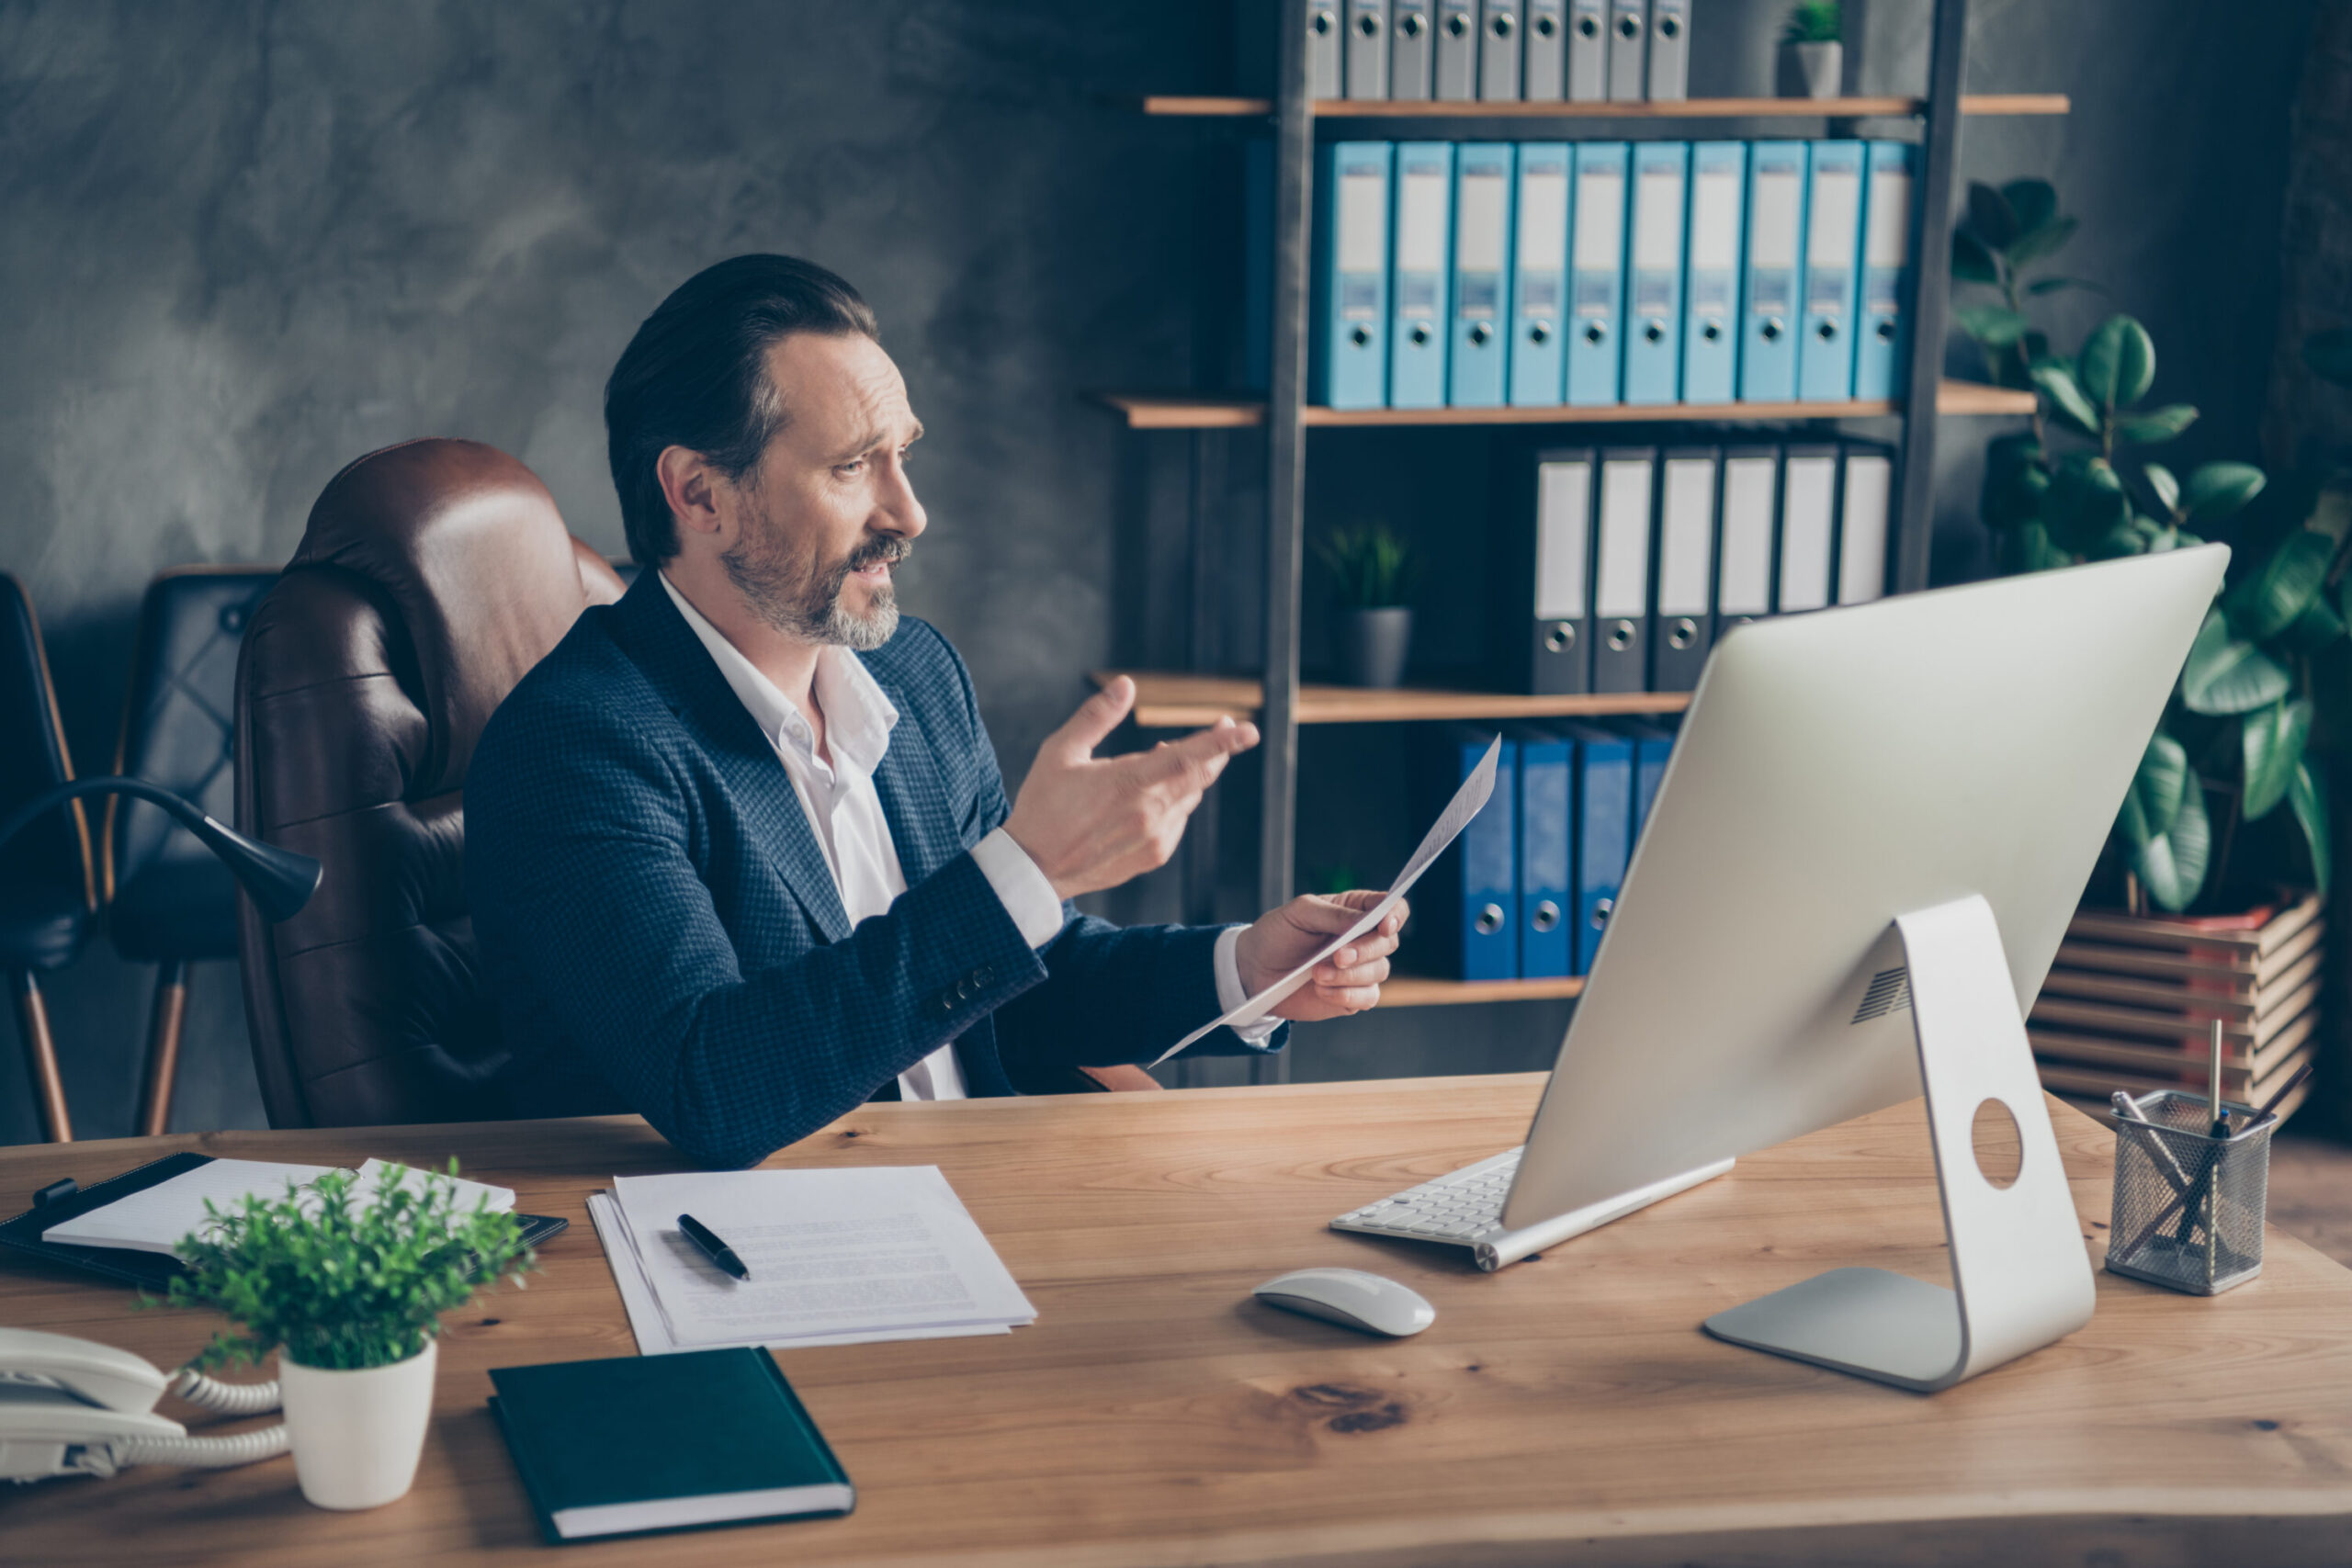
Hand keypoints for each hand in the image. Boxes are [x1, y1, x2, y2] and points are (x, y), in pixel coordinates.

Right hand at [1003, 676, 1259, 900]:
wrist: (1034, 869)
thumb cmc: (1042, 806)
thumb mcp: (1060, 752)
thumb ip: (1096, 716)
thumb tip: (1126, 684)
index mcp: (1128, 782)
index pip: (1187, 757)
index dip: (1221, 742)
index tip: (1248, 730)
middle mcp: (1148, 812)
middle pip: (1201, 776)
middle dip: (1218, 750)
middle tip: (1225, 729)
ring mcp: (1154, 837)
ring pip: (1191, 797)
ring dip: (1191, 775)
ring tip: (1166, 758)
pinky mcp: (1153, 856)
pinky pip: (1179, 821)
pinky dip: (1176, 802)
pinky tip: (1154, 795)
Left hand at [1233, 889, 1408, 1022]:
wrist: (1255, 970)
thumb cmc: (1278, 933)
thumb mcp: (1300, 912)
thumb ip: (1334, 914)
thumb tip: (1364, 920)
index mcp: (1356, 911)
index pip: (1392, 908)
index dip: (1395, 915)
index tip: (1384, 925)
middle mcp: (1364, 939)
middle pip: (1388, 942)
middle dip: (1365, 950)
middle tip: (1337, 956)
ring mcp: (1361, 969)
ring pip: (1379, 972)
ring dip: (1349, 975)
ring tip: (1317, 974)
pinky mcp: (1352, 996)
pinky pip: (1367, 998)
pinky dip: (1345, 995)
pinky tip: (1321, 990)